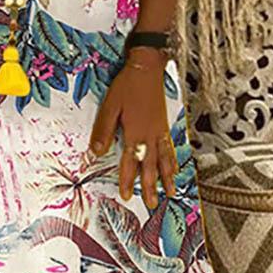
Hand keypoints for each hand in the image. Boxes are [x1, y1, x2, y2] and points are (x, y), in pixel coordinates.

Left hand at [88, 47, 177, 207]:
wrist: (147, 68)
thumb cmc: (126, 86)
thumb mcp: (110, 106)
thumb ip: (104, 130)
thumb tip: (96, 152)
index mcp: (135, 132)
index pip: (130, 162)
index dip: (128, 180)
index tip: (127, 196)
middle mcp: (149, 135)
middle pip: (150, 166)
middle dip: (150, 186)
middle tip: (152, 205)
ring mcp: (160, 131)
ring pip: (164, 159)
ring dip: (167, 178)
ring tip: (170, 193)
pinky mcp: (165, 125)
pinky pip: (171, 148)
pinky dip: (174, 161)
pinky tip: (176, 168)